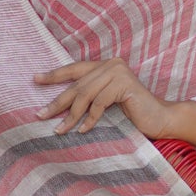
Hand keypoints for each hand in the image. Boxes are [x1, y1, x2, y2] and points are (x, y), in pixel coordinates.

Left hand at [33, 59, 172, 140]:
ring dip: (71, 115)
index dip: (55, 75)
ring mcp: (118, 72)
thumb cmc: (133, 115)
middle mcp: (111, 64)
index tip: (35, 79)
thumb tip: (60, 105)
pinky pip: (100, 103)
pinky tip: (83, 130)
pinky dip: (90, 119)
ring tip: (60, 130)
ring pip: (86, 95)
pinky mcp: (124, 84)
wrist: (161, 119)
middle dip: (58, 102)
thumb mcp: (106, 103)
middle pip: (77, 85)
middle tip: (41, 115)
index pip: (75, 69)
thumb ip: (90, 96)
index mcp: (105, 65)